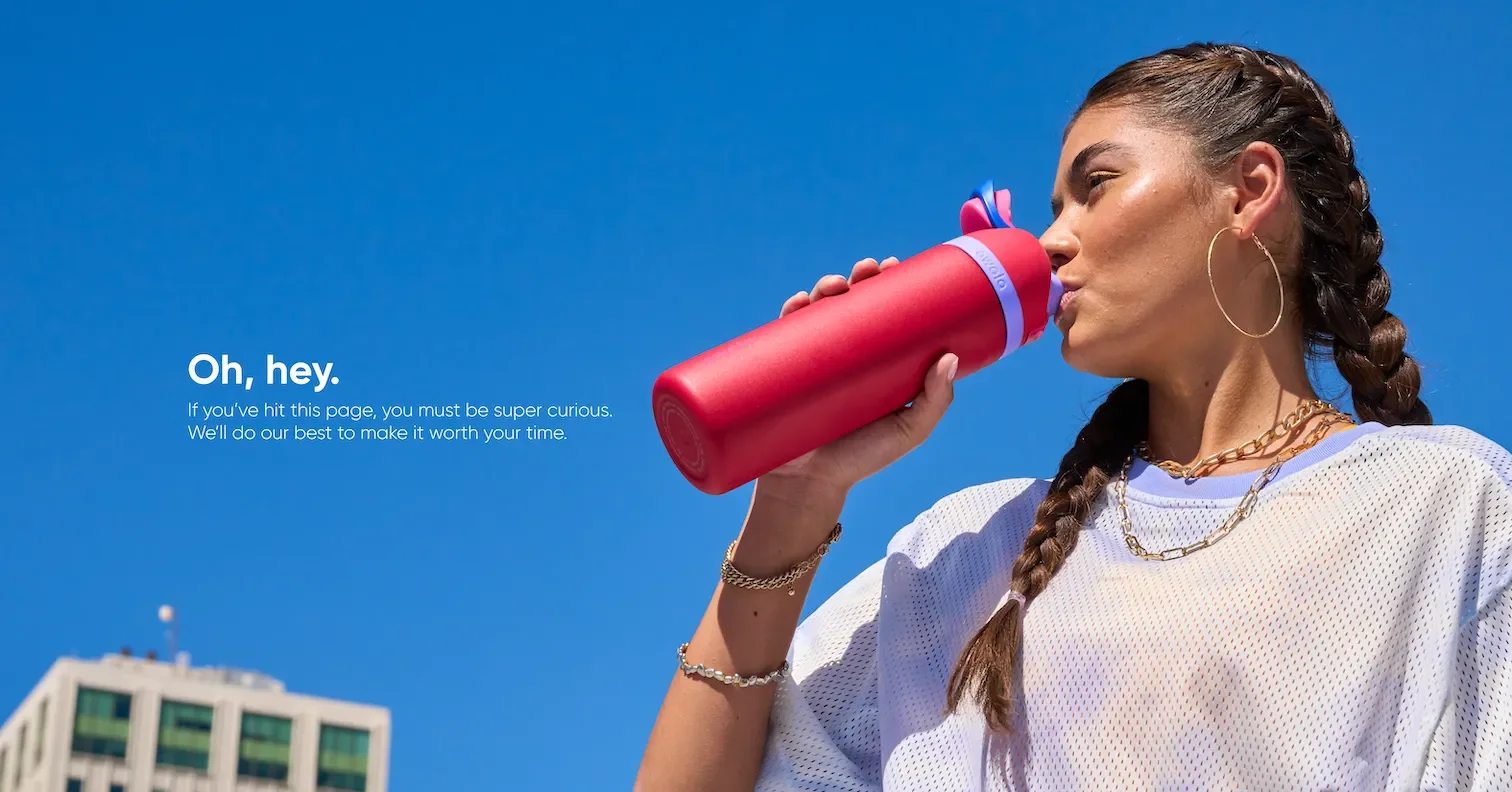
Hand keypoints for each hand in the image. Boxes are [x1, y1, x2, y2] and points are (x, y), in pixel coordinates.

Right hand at [758, 256, 958, 499]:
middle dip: (859, 277)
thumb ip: (935, 401)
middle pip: (851, 302)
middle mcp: (845, 354)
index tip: (896, 266)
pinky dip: (789, 312)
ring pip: (818, 310)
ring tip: (835, 286)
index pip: (883, 312)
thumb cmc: (863, 459)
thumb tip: (948, 357)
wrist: (808, 485)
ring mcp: (812, 360)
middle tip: (868, 271)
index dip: (889, 284)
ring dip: (825, 286)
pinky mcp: (782, 371)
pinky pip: (783, 332)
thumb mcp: (909, 431)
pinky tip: (798, 302)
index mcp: (876, 360)